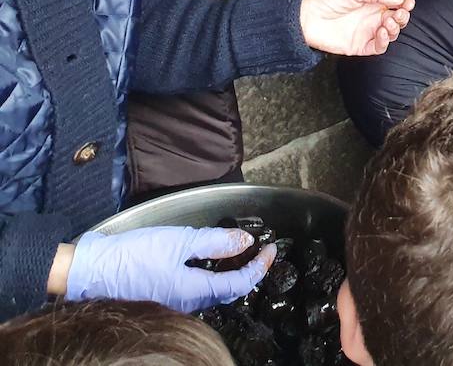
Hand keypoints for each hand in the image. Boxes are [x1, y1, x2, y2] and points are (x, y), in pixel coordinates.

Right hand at [65, 226, 273, 312]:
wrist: (87, 271)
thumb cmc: (132, 256)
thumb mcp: (178, 241)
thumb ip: (214, 242)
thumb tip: (247, 242)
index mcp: (194, 291)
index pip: (240, 285)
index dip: (260, 267)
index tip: (271, 249)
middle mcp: (187, 304)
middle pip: (228, 292)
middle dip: (248, 272)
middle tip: (259, 252)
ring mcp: (173, 304)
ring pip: (211, 293)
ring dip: (229, 275)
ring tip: (239, 254)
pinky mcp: (160, 299)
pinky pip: (194, 291)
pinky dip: (209, 278)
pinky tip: (208, 263)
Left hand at [300, 0, 412, 55]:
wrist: (306, 18)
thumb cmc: (325, 2)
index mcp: (372, 2)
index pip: (395, 3)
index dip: (404, 2)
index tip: (407, 2)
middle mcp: (371, 17)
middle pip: (397, 19)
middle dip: (403, 16)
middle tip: (400, 12)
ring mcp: (367, 32)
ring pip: (391, 33)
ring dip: (395, 28)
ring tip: (389, 22)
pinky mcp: (361, 46)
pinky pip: (379, 47)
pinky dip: (385, 41)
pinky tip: (381, 32)